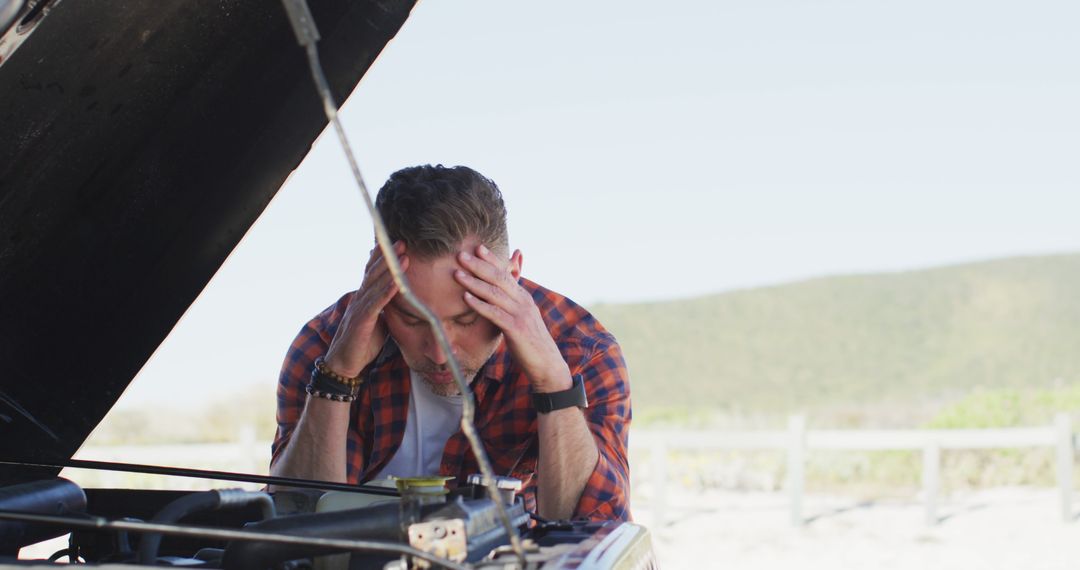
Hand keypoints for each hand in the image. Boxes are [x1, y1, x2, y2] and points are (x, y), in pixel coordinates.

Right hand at [324, 241, 408, 377]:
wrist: (346, 364)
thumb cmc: (363, 343)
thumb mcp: (378, 321)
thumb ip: (386, 308)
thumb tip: (399, 299)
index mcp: (365, 298)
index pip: (373, 273)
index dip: (384, 258)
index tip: (397, 243)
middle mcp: (360, 299)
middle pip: (374, 273)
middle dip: (388, 256)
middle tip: (402, 241)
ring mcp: (360, 309)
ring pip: (375, 284)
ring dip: (390, 270)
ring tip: (403, 256)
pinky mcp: (361, 321)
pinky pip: (376, 304)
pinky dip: (387, 292)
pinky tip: (397, 283)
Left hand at [455, 244, 570, 391]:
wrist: (547, 364)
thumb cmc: (530, 342)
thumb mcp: (522, 318)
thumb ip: (512, 303)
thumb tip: (504, 296)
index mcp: (523, 297)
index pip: (506, 273)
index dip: (491, 259)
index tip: (477, 247)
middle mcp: (523, 301)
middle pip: (499, 278)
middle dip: (479, 265)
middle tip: (461, 255)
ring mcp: (520, 314)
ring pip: (494, 293)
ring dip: (474, 282)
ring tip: (457, 274)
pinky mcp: (516, 329)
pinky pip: (494, 313)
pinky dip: (479, 304)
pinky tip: (466, 298)